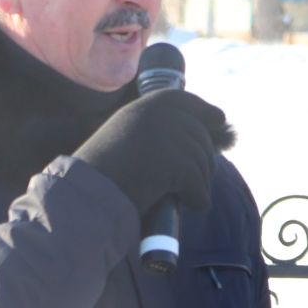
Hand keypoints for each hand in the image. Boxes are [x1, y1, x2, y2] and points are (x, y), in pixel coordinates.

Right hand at [72, 90, 229, 214]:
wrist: (87, 191)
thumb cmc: (103, 172)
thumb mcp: (127, 136)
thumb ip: (155, 130)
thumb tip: (198, 139)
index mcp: (147, 105)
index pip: (188, 102)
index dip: (207, 113)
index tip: (219, 120)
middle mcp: (161, 114)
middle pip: (202, 140)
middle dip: (202, 163)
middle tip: (189, 184)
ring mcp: (171, 136)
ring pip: (205, 165)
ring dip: (197, 185)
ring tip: (176, 196)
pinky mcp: (179, 162)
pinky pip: (201, 187)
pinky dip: (197, 200)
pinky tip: (185, 205)